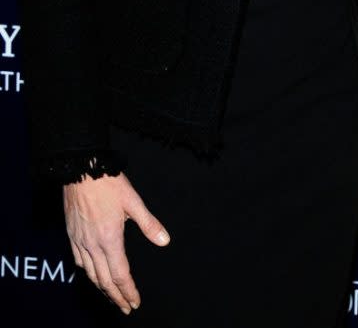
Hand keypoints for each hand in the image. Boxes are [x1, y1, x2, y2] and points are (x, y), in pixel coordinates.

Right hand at [63, 172, 169, 313]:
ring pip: (90, 274)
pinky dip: (88, 274)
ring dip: (102, 289)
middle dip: (116, 297)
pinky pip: (78, 262)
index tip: (135, 303)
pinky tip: (93, 274)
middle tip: (126, 308)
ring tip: (112, 297)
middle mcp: (92, 244)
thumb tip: (164, 241)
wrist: (81, 170)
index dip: (128, 291)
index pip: (120, 274)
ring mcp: (79, 241)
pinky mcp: (71, 235)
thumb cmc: (109, 183)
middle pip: (104, 280)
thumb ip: (149, 224)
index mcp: (110, 239)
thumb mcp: (134, 201)